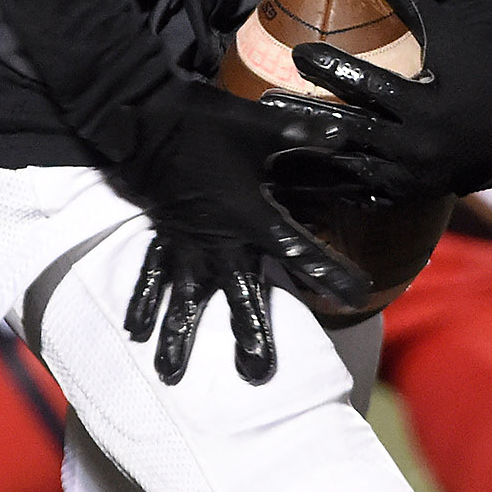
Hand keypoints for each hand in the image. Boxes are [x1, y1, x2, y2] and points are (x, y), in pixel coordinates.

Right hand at [109, 81, 377, 384]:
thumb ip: (304, 134)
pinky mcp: (160, 238)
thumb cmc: (207, 123)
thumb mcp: (261, 126)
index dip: (331, 273)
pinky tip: (134, 334)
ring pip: (184, 299)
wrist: (148, 117)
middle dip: (249, 332)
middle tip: (256, 373)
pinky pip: (149, 277)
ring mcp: (185, 245)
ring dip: (178, 336)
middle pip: (238, 295)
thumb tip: (345, 133)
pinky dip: (141, 303)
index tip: (357, 296)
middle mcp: (219, 242)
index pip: (300, 251)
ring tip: (170, 375)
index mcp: (251, 217)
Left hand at [283, 0, 491, 196]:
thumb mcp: (449, 35)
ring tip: (271, 147)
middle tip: (264, 105)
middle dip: (304, 117)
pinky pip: (367, 195)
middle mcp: (416, 143)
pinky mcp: (411, 193)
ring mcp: (412, 175)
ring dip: (311, 158)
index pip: (367, 83)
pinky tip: (304, 181)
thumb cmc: (482, 71)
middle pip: (348, 130)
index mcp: (424, 103)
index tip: (298, 54)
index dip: (331, 68)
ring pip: (350, 169)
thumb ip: (411, 3)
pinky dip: (337, 187)